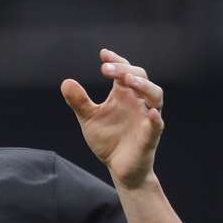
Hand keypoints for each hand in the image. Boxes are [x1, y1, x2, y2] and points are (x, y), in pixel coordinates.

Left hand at [61, 48, 164, 189]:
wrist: (119, 169)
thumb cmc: (109, 140)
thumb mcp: (89, 119)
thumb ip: (79, 101)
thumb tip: (66, 82)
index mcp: (124, 95)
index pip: (125, 71)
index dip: (116, 61)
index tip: (103, 54)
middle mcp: (138, 102)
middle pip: (140, 77)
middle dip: (125, 70)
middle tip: (107, 70)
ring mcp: (146, 118)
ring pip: (155, 96)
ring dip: (144, 86)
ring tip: (129, 81)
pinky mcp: (150, 137)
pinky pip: (157, 125)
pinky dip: (155, 118)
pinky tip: (150, 112)